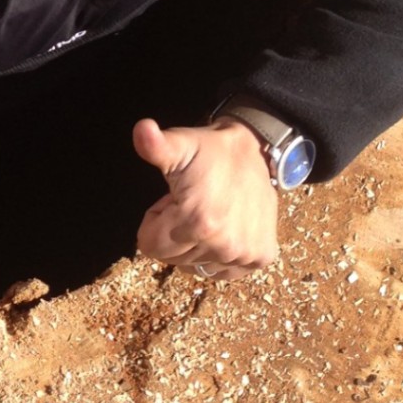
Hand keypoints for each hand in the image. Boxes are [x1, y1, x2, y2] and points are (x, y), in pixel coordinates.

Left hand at [133, 116, 279, 279]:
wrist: (257, 150)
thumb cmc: (210, 151)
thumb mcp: (180, 145)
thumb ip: (156, 146)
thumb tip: (142, 130)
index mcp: (198, 222)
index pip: (149, 245)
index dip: (155, 221)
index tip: (172, 201)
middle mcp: (224, 246)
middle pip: (171, 259)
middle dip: (173, 233)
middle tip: (191, 206)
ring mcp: (244, 255)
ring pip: (195, 267)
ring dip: (196, 245)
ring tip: (210, 214)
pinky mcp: (260, 258)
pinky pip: (222, 272)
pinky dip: (219, 255)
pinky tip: (227, 228)